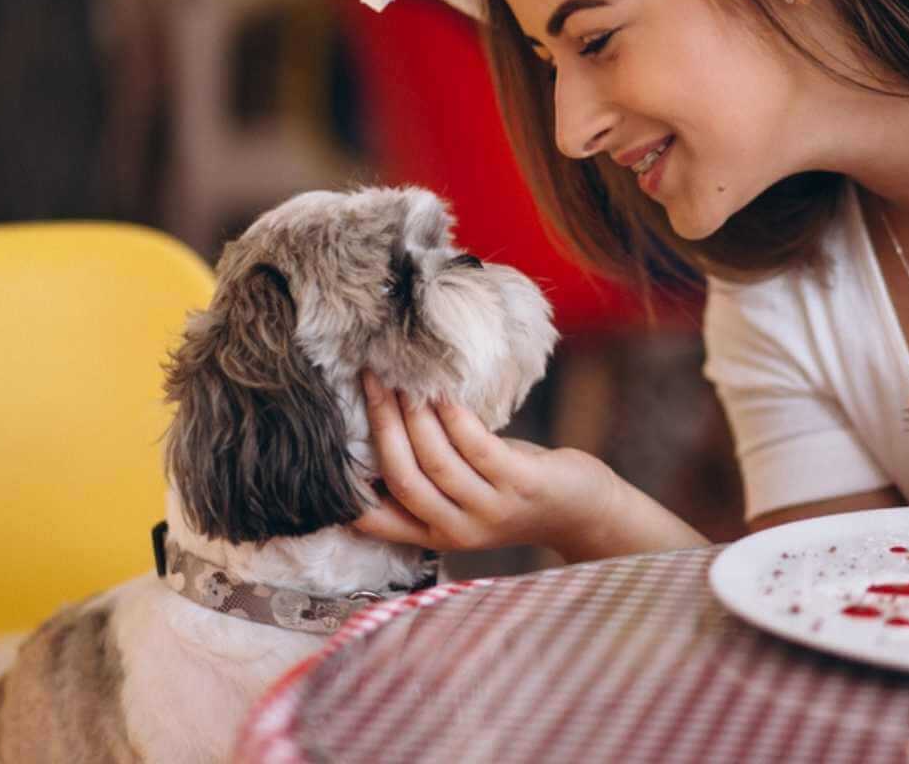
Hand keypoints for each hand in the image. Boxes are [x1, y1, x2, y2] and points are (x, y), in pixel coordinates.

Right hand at [352, 370, 616, 555]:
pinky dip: (453, 414)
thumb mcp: (465, 493)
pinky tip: (443, 387)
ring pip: (435, 459)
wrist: (581, 509)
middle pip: (401, 476)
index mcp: (435, 533)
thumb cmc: (513, 488)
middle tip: (371, 377)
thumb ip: (427, 474)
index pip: (375, 520)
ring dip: (414, 412)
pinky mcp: (519, 484)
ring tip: (404, 374)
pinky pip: (475, 445)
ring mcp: (490, 509)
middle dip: (381, 422)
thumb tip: (381, 416)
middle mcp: (457, 528)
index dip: (346, 487)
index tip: (327, 440)